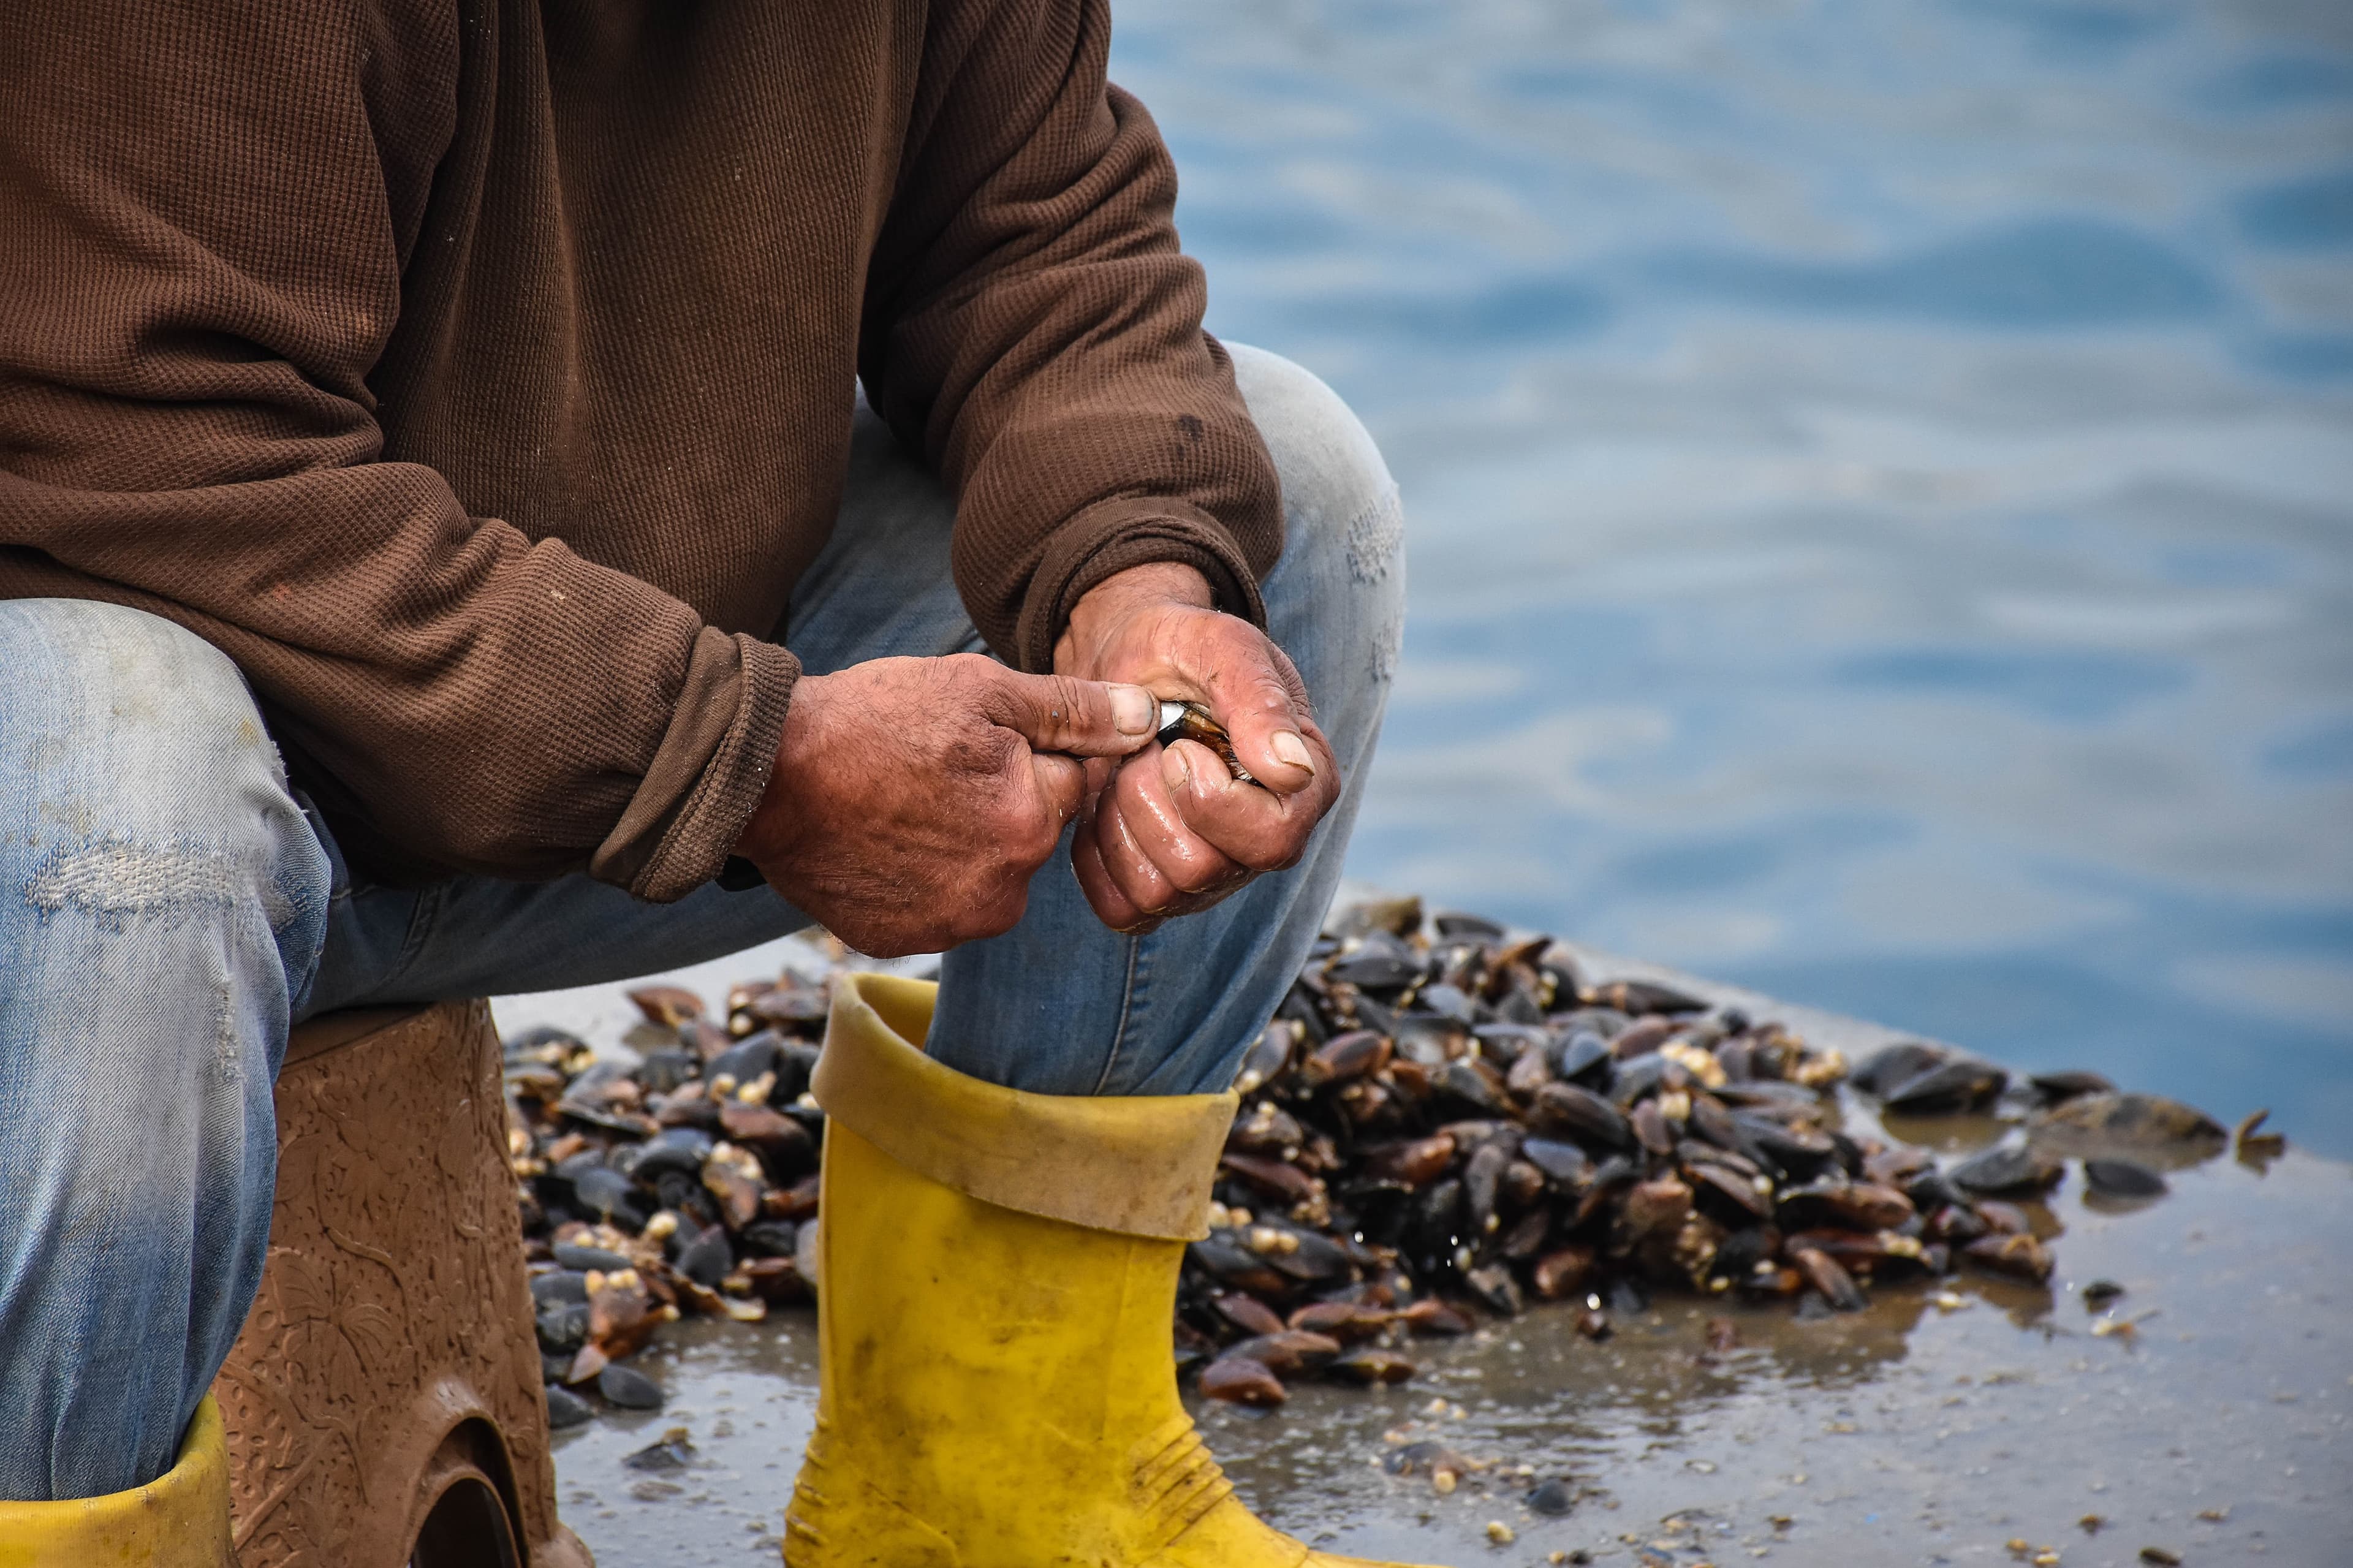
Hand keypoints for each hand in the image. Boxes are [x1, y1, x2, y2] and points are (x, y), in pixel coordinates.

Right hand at [734, 654, 1156, 956]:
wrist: (763, 778)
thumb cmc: (870, 721)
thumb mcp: (981, 690)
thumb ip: (1075, 710)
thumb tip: (1151, 718)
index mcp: (1031, 823)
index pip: (1070, 784)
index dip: (1029, 752)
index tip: (975, 740)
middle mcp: (1002, 890)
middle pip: (1028, 834)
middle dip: (999, 801)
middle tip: (931, 767)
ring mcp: (949, 925)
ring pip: (986, 873)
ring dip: (962, 843)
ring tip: (902, 802)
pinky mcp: (901, 942)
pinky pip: (935, 905)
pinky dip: (919, 877)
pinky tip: (881, 839)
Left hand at [1055, 562, 1339, 933]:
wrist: (1128, 662)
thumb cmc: (1185, 650)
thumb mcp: (1223, 648)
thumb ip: (1260, 701)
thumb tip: (1292, 769)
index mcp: (1303, 786)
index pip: (1272, 841)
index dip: (1210, 801)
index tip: (1176, 747)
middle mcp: (1266, 840)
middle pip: (1203, 870)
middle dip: (1150, 802)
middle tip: (1143, 750)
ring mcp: (1215, 873)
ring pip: (1158, 893)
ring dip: (1119, 823)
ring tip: (1124, 771)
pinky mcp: (1161, 890)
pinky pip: (1122, 910)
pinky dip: (1096, 857)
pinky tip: (1103, 805)